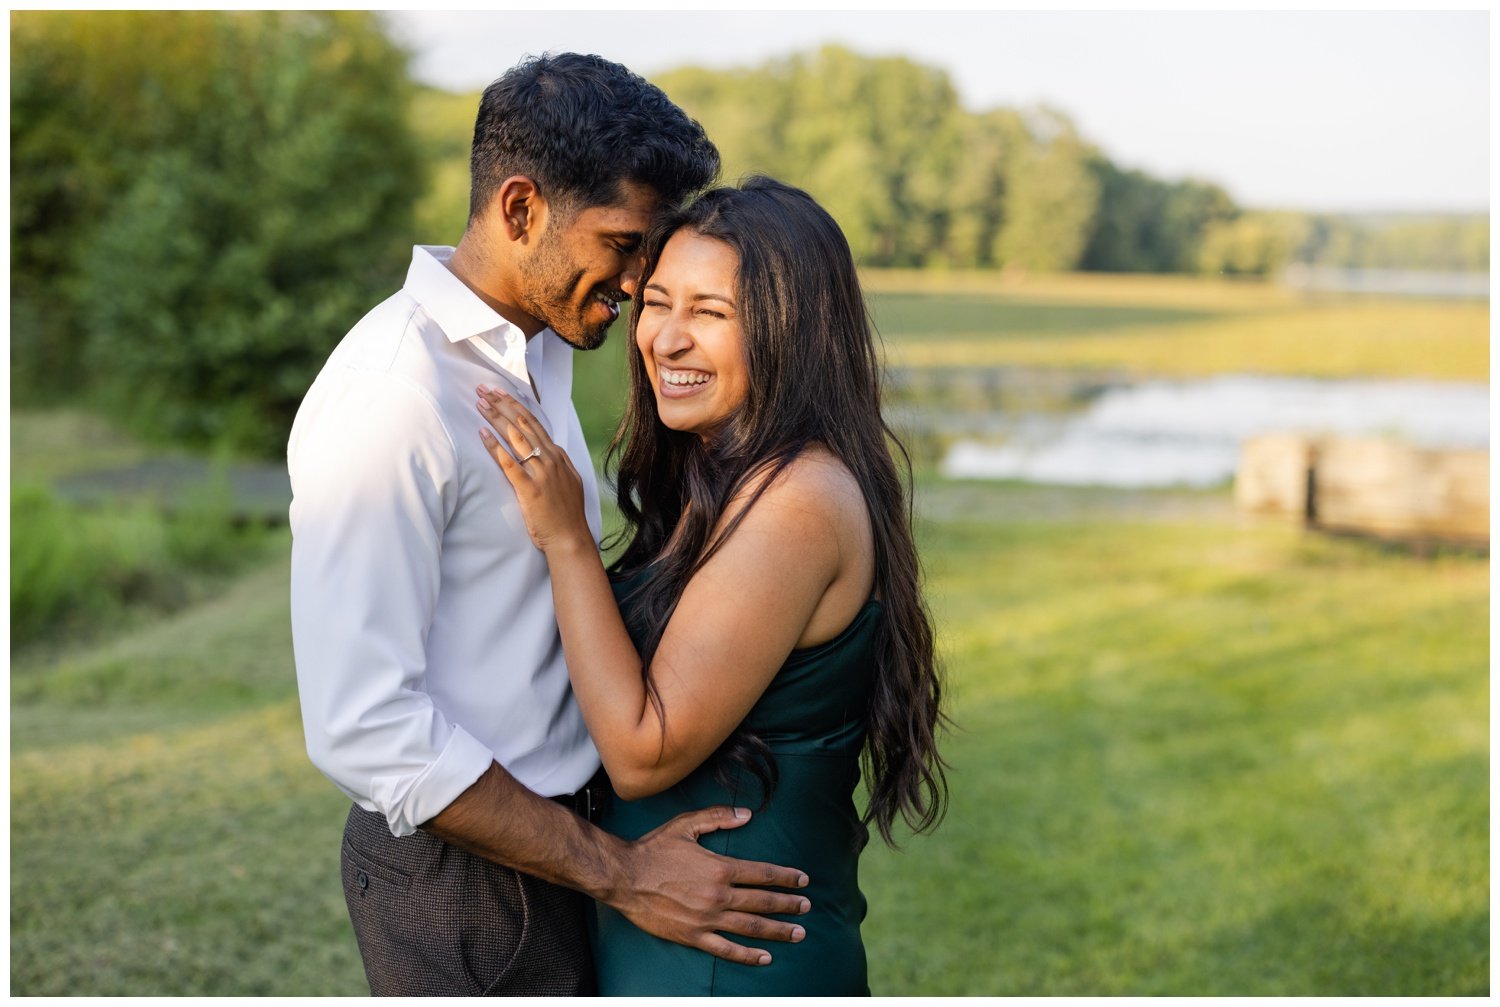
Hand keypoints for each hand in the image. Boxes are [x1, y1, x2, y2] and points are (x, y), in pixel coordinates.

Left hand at [476, 385, 591, 553]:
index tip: (499, 392)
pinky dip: (495, 447)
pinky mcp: (530, 489)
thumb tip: (548, 452)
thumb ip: (557, 464)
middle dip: (501, 404)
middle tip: (483, 388)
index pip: (534, 423)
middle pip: (522, 424)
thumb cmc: (566, 514)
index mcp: (558, 456)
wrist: (570, 538)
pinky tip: (482, 435)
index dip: (514, 405)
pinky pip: (509, 463)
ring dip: (496, 418)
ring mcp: (541, 473)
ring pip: (516, 437)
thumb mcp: (568, 481)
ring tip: (479, 403)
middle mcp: (550, 459)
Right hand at [609, 806, 811, 966]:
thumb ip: (718, 816)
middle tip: (807, 908)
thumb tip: (747, 814)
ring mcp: (707, 919)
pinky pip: (726, 950)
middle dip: (789, 905)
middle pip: (763, 901)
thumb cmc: (654, 849)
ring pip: (751, 927)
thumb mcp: (686, 824)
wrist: (623, 877)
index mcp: (720, 868)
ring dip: (777, 931)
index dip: (786, 877)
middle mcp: (718, 895)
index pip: (763, 873)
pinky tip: (765, 957)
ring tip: (797, 933)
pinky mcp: (693, 936)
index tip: (803, 881)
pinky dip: (747, 955)